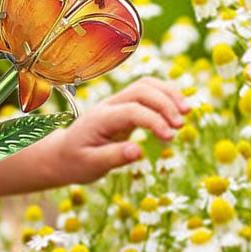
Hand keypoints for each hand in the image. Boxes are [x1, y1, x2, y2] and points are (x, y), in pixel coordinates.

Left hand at [41, 77, 190, 185]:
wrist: (63, 153)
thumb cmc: (76, 161)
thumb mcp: (91, 165)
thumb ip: (113, 158)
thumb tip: (139, 151)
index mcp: (100, 118)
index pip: (132, 110)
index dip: (154, 120)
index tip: (170, 138)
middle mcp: (110, 104)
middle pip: (141, 89)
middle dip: (165, 103)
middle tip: (181, 126)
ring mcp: (117, 102)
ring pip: (146, 85)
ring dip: (168, 95)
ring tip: (186, 113)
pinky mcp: (126, 106)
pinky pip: (147, 92)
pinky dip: (166, 96)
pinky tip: (179, 109)